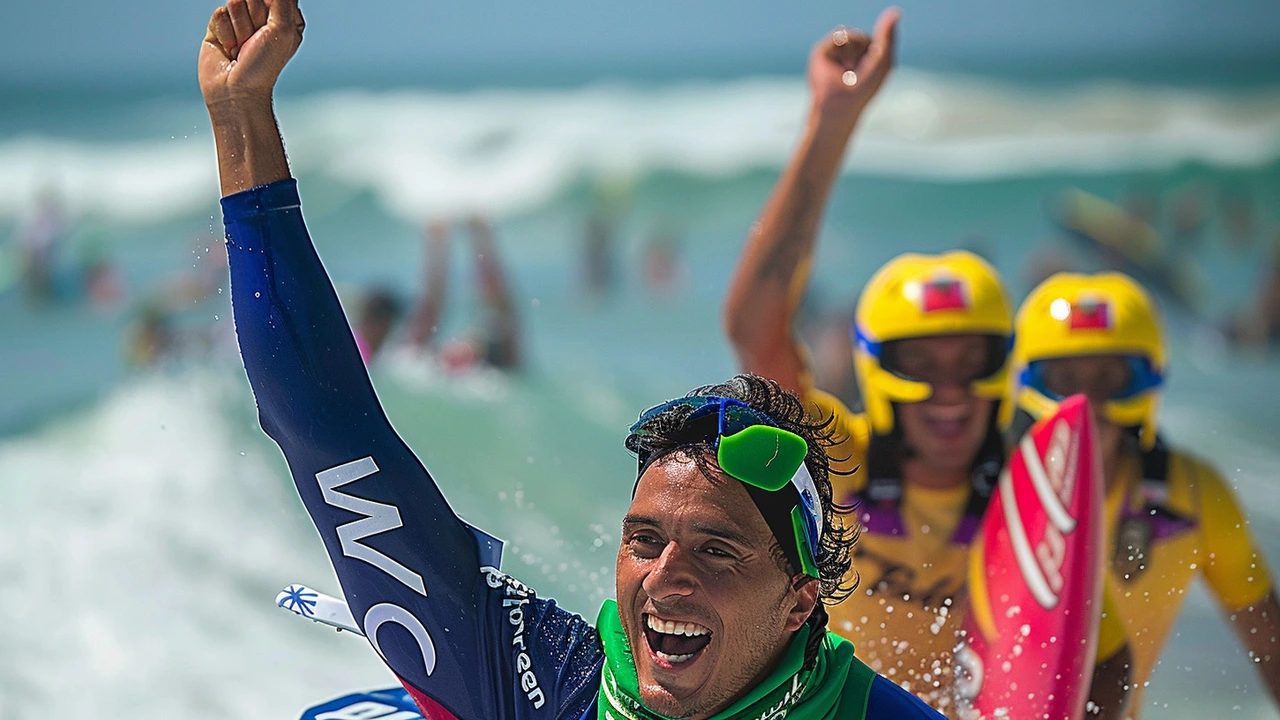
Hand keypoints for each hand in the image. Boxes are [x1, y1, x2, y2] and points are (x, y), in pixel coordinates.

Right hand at [199, 0, 304, 108]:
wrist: (236, 89)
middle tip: (256, 41)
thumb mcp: (283, 29)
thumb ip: (282, 0)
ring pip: (235, 2)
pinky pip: (219, 13)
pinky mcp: (219, 26)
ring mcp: (239, 22)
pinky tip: (229, 49)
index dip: (271, 7)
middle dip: (255, 19)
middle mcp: (263, 18)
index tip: (271, 29)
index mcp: (284, 18)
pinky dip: (225, 33)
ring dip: (240, 29)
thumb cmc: (264, 64)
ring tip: (242, 48)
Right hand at [808, 8, 899, 122]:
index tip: (874, 62)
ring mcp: (834, 54)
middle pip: (862, 37)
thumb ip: (887, 37)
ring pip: (850, 35)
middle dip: (865, 51)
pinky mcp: (821, 52)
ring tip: (849, 70)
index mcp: (865, 59)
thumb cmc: (863, 90)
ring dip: (854, 52)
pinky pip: (838, 35)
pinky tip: (841, 65)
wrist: (839, 105)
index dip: (877, 49)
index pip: (875, 40)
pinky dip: (842, 48)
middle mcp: (848, 56)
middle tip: (860, 71)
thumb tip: (895, 11)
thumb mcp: (883, 62)